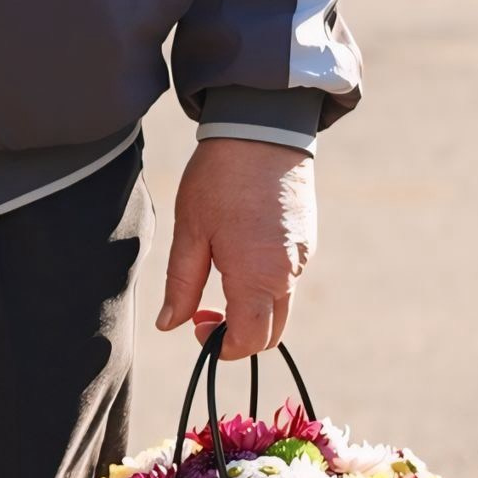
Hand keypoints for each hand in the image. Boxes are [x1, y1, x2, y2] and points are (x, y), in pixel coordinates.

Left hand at [157, 142, 316, 359]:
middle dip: (239, 334)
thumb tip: (170, 325)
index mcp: (257, 277)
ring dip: (252, 308)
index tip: (197, 326)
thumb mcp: (190, 232)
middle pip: (272, 332)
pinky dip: (266, 284)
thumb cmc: (219, 179)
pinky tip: (240, 253)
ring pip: (281, 305)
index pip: (249, 341)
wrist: (262, 130)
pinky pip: (289, 278)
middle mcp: (288, 274)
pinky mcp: (308, 241)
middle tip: (204, 310)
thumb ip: (181, 285)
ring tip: (219, 273)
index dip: (221, 347)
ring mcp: (303, 257)